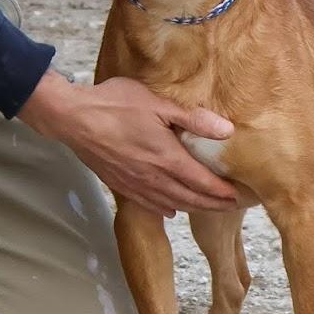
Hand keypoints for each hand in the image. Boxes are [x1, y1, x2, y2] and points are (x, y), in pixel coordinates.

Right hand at [17, 70, 238, 216]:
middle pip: (191, 199)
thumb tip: (227, 130)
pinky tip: (171, 209)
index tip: (241, 195)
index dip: (224, 193)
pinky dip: (166, 209)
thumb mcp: (158, 104)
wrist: (73, 118)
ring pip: (172, 205)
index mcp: (167, 159)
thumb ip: (194, 119)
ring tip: (209, 208)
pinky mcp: (120, 185)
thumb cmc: (115, 105)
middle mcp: (154, 178)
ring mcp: (135, 185)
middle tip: (233, 206)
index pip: (204, 184)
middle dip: (215, 205)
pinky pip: (150, 204)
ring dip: (193, 209)